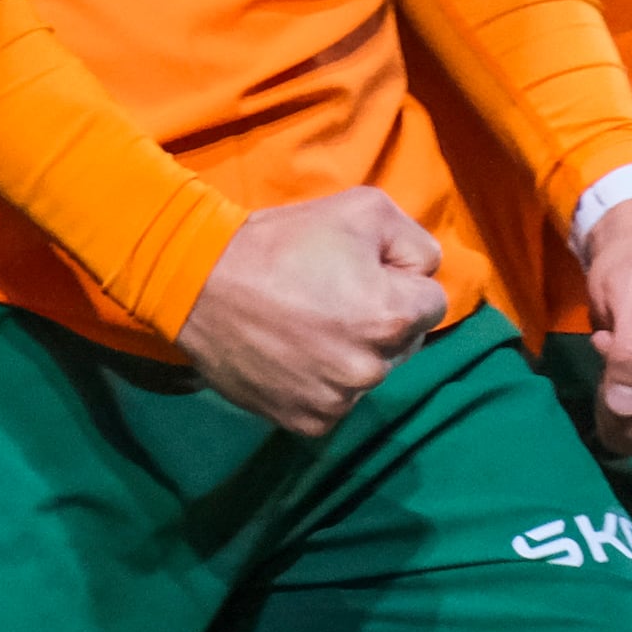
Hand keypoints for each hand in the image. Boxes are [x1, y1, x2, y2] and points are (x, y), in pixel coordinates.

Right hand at [178, 189, 449, 436]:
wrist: (200, 283)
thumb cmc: (282, 240)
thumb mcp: (362, 208)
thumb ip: (413, 240)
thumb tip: (422, 272)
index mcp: (392, 315)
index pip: (431, 301)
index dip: (398, 280)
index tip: (359, 271)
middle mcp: (372, 369)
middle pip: (403, 342)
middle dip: (379, 320)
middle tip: (330, 296)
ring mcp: (339, 402)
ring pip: (368, 373)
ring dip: (350, 352)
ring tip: (306, 325)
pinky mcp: (308, 423)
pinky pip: (336, 403)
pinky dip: (321, 382)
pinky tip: (293, 355)